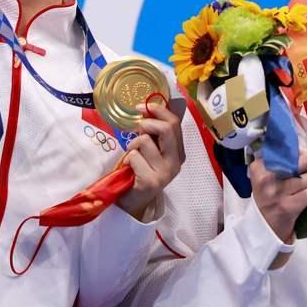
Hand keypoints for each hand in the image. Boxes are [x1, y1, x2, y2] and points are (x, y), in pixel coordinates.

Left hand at [117, 101, 186, 220]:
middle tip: (138, 129)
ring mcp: (165, 172)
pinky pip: (134, 157)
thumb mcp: (152, 149)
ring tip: (133, 156)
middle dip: (147, 124)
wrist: (135, 200)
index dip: (158, 110)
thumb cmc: (141, 170)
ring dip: (132, 146)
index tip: (142, 107)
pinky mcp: (151, 181)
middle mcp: (176, 162)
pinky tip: (130, 169)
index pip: (175, 123)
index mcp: (179, 152)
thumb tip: (148, 108)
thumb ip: (155, 133)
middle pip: (166, 129)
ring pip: (145, 141)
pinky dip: (127, 159)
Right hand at [251, 148, 306, 243]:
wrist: (264, 230)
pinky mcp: (288, 207)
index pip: (287, 151)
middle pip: (303, 160)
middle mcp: (266, 178)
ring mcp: (277, 193)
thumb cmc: (270, 202)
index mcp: (260, 168)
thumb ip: (290, 164)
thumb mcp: (272, 181)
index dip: (303, 152)